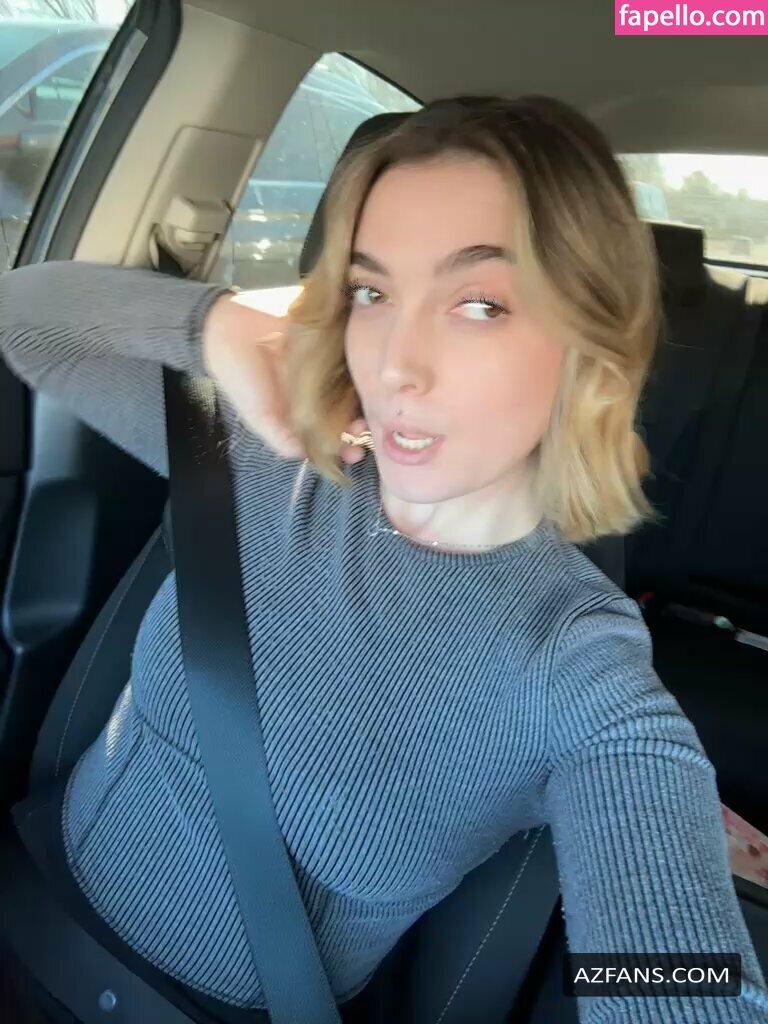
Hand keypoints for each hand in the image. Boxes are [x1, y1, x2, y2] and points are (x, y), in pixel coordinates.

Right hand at [203, 290, 371, 463]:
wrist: (228, 323)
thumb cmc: (238, 372)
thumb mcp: (256, 413)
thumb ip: (278, 435)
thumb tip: (304, 456)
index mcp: (299, 410)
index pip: (328, 433)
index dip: (343, 445)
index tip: (354, 454)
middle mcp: (317, 390)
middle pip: (347, 411)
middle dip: (358, 425)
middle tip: (365, 431)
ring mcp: (326, 364)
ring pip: (353, 384)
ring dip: (363, 399)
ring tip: (368, 410)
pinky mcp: (330, 337)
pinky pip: (351, 352)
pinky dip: (362, 363)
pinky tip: (370, 376)